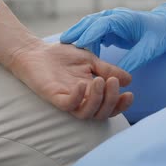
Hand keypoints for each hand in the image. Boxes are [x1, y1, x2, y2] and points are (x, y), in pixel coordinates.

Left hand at [9, 41, 133, 119]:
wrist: (35, 51)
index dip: (121, 105)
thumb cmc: (61, 56)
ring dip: (97, 100)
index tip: (129, 93)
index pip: (109, 107)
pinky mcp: (54, 97)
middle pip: (101, 114)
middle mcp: (81, 100)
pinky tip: (82, 84)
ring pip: (86, 114)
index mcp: (91, 93)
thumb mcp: (90, 60)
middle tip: (112, 82)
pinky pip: (68, 105)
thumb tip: (128, 79)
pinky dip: (78, 97)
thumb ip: (107, 69)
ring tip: (99, 81)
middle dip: (111, 100)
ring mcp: (67, 99)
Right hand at [60, 3, 165, 72]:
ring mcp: (110, 20)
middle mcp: (114, 16)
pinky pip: (93, 31)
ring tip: (65, 46)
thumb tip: (119, 75)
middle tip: (63, 43)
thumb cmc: (159, 36)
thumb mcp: (149, 49)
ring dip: (78, 34)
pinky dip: (84, 38)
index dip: (88, 34)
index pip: (102, 24)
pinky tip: (77, 49)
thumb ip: (134, 60)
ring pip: (89, 25)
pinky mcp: (109, 27)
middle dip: (76, 32)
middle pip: (90, 22)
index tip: (77, 45)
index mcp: (123, 19)